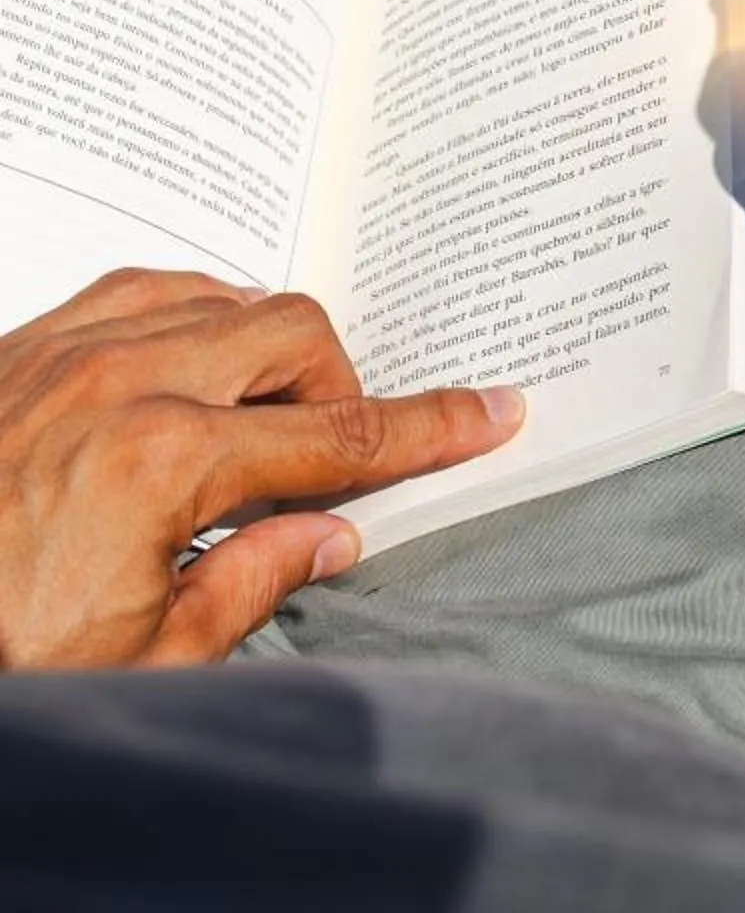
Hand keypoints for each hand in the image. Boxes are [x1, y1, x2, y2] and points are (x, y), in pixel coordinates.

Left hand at [0, 268, 524, 668]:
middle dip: (340, 384)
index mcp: (161, 466)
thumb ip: (250, 587)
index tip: (491, 411)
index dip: (426, 427)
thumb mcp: (136, 663)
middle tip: (337, 456)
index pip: (336, 434)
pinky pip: (139, 287)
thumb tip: (331, 532)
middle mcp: (118, 382)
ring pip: (219, 292)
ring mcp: (61, 350)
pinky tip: (187, 367)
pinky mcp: (18, 345)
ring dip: (262, 345)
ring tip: (259, 420)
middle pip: (290, 332)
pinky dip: (188, 316)